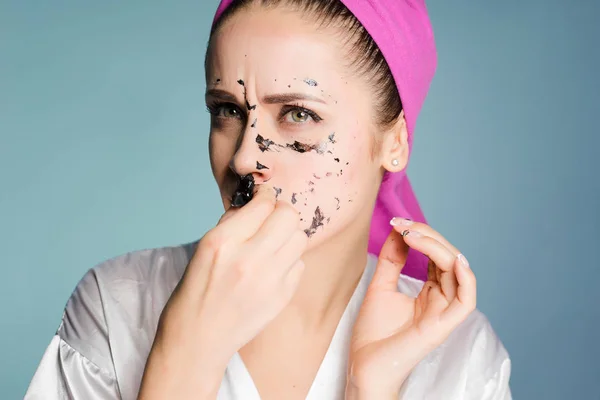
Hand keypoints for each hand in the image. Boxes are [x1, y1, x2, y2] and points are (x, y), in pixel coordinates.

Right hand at [138, 185, 307, 399]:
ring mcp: (269, 280)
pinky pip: (300, 264)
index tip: (263, 199)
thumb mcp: (204, 248)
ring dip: (288, 236)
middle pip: (289, 216)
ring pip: (300, 238)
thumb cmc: (196, 291)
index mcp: (223, 242)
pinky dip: (290, 261)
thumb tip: (256, 204)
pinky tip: (273, 268)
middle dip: (281, 212)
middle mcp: (248, 259)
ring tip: (273, 244)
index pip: (262, 204)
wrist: (198, 339)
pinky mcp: (282, 297)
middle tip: (271, 219)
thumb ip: (232, 223)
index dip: (265, 196)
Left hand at [346, 219, 476, 398]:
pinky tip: (452, 259)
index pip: (436, 255)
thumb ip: (391, 260)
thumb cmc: (373, 333)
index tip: (397, 222)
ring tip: (414, 236)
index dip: (422, 234)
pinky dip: (465, 278)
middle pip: (448, 258)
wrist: (364, 364)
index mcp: (430, 292)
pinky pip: (466, 300)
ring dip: (439, 248)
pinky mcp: (443, 326)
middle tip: (403, 225)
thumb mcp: (381, 286)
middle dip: (428, 235)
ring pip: (457, 272)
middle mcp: (441, 300)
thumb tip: (399, 231)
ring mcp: (444, 313)